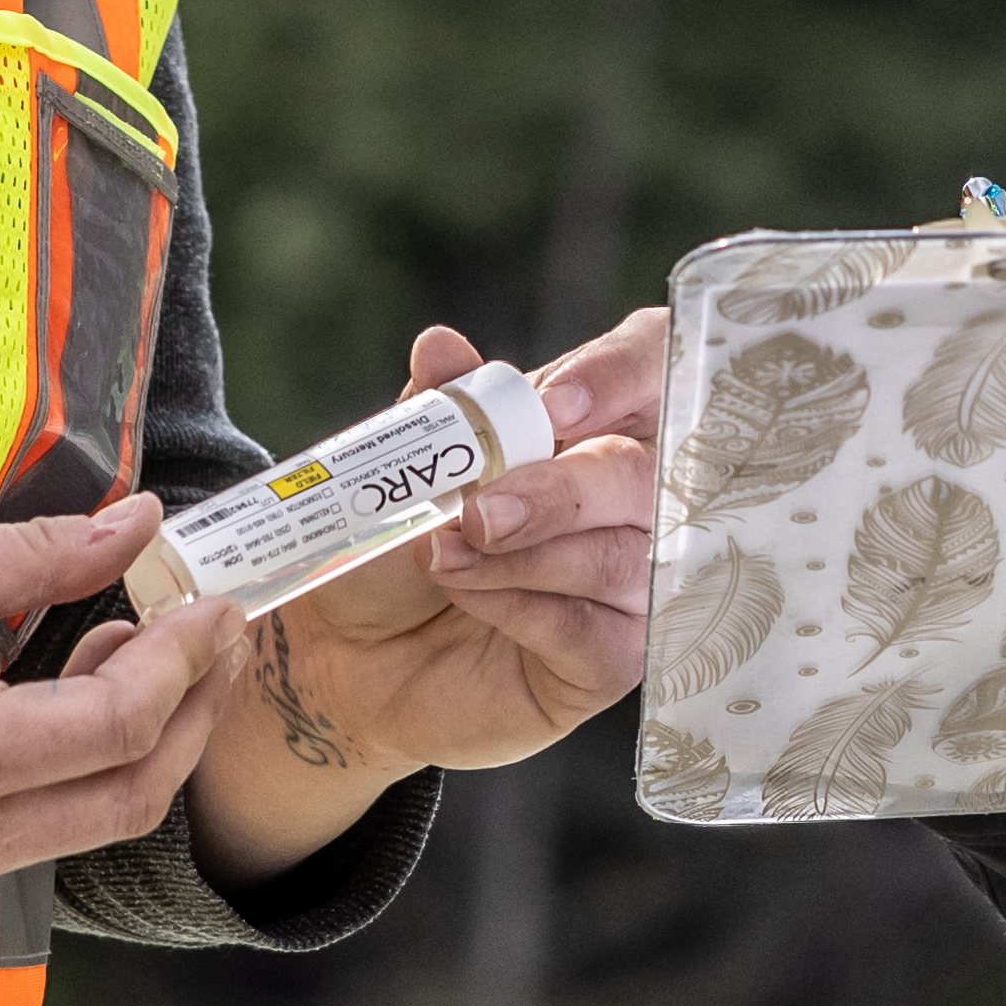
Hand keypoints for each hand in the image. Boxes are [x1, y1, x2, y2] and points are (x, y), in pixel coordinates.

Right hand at [0, 494, 243, 914]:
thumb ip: (34, 557)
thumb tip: (140, 525)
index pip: (116, 728)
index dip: (184, 662)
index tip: (215, 597)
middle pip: (122, 799)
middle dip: (188, 716)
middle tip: (214, 629)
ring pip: (78, 825)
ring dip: (133, 741)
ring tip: (141, 640)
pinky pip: (23, 830)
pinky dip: (69, 764)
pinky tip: (68, 684)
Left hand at [192, 310, 672, 786]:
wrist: (352, 652)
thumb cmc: (394, 548)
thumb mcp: (406, 473)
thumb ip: (438, 411)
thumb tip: (442, 347)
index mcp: (593, 423)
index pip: (652, 369)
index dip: (621, 376)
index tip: (556, 405)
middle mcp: (630, 497)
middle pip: (644, 475)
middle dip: (560, 491)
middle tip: (479, 512)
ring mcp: (632, 581)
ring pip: (617, 558)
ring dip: (521, 556)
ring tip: (443, 556)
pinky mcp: (615, 658)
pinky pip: (594, 631)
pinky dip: (521, 609)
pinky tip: (469, 598)